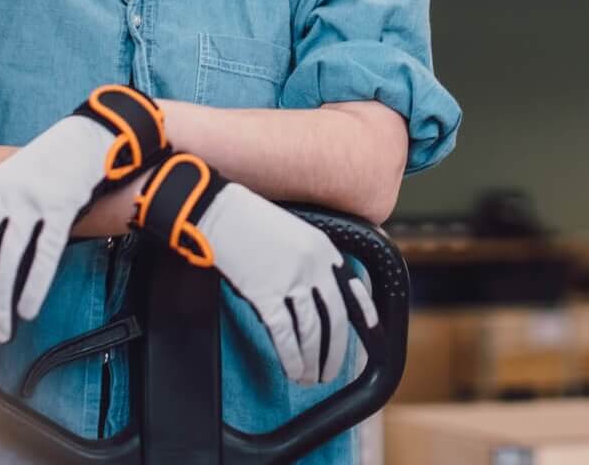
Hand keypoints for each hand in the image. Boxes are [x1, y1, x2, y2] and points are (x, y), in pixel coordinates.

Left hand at [0, 86, 167, 342]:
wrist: (91, 134)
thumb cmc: (56, 161)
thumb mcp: (15, 175)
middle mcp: (4, 196)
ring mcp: (32, 201)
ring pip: (8, 260)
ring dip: (1, 302)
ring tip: (2, 332)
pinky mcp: (61, 207)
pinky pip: (44, 255)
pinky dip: (33, 287)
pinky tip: (28, 310)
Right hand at [133, 154, 378, 384]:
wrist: (219, 211)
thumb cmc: (250, 220)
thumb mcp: (295, 233)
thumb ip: (312, 259)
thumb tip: (316, 293)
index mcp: (324, 249)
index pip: (353, 288)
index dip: (364, 314)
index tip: (370, 331)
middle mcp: (314, 266)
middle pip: (335, 318)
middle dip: (335, 351)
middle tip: (331, 370)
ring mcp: (290, 281)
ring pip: (311, 332)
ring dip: (313, 360)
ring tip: (310, 377)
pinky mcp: (265, 293)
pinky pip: (284, 334)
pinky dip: (291, 357)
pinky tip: (292, 370)